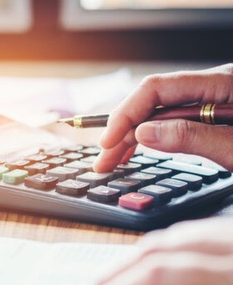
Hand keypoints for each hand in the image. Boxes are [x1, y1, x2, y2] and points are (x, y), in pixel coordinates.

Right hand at [93, 64, 232, 172]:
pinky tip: (135, 147)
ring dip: (131, 136)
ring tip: (113, 159)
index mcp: (220, 83)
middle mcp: (210, 86)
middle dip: (123, 131)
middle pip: (151, 102)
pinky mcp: (207, 113)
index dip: (125, 114)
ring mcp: (208, 99)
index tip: (108, 141)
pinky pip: (170, 121)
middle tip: (104, 160)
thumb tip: (143, 133)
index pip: (155, 89)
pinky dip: (150, 136)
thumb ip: (190, 137)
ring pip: (157, 113)